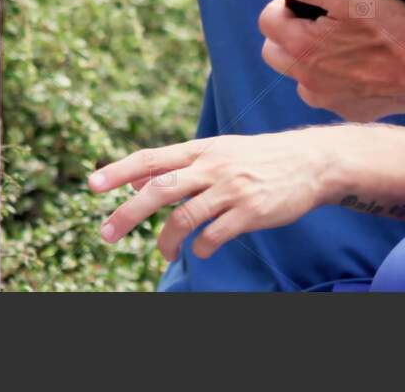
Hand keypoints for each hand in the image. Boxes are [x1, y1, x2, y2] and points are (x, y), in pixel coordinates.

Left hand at [90, 130, 344, 260]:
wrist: (312, 161)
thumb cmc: (260, 158)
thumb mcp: (219, 151)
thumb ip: (180, 165)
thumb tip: (136, 181)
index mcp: (202, 149)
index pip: (152, 158)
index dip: (120, 171)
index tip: (92, 184)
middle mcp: (213, 166)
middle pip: (159, 189)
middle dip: (127, 213)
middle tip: (106, 233)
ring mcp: (231, 189)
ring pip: (184, 218)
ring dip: (166, 241)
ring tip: (164, 253)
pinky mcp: (250, 212)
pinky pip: (213, 236)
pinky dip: (201, 248)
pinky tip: (201, 250)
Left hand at [257, 0, 404, 120]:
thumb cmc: (396, 33)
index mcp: (303, 48)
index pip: (266, 21)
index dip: (283, 4)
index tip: (305, 1)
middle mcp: (307, 81)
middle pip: (274, 52)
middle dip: (288, 32)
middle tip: (319, 20)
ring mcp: (327, 100)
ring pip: (298, 76)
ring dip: (308, 58)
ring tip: (341, 42)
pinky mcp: (348, 112)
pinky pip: (326, 94)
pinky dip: (332, 79)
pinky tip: (358, 66)